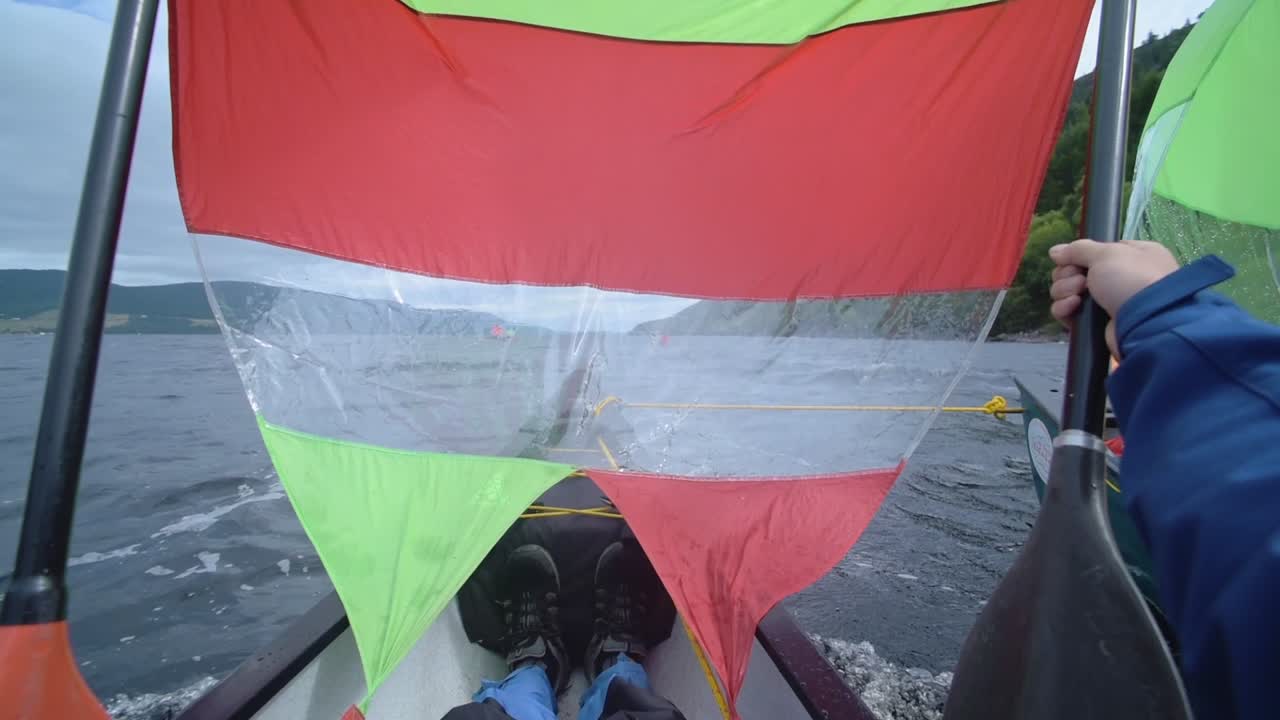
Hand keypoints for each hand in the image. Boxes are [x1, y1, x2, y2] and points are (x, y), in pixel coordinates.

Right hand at [1048, 239, 1179, 357]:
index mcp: (1129, 256)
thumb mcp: (1107, 254)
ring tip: (1077, 294)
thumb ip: (1078, 249)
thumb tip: (1054, 251)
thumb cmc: (1131, 279)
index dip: (1078, 255)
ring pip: (1068, 291)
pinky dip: (1065, 309)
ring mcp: (1106, 302)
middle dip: (1069, 274)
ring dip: (1065, 289)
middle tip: (1079, 279)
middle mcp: (1117, 278)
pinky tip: (1072, 306)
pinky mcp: (1095, 323)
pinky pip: (1069, 313)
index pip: (1093, 252)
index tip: (1072, 259)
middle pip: (1075, 271)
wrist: (1146, 323)